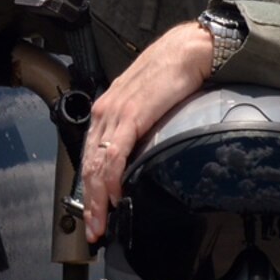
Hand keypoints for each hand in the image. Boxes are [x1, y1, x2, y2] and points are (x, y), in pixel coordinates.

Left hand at [81, 20, 213, 241]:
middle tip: (94, 229)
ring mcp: (115, 114)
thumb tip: (145, 153)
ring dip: (97, 199)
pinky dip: (111, 179)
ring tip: (101, 223)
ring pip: (97, 165)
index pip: (91, 156)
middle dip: (89, 203)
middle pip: (89, 166)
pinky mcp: (131, 116)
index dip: (89, 188)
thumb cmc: (174, 73)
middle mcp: (105, 112)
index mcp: (108, 110)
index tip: (94, 213)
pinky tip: (114, 196)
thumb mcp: (150, 104)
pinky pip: (115, 154)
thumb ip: (141, 126)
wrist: (190, 50)